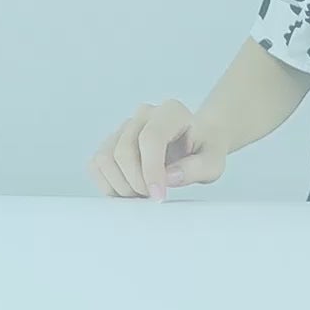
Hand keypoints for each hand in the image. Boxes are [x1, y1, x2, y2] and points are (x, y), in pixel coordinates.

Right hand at [88, 99, 226, 199]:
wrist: (194, 144)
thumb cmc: (203, 152)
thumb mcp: (213, 163)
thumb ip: (197, 168)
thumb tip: (168, 176)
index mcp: (171, 112)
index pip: (151, 138)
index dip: (151, 170)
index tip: (158, 196)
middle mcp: (144, 114)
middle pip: (124, 150)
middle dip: (136, 182)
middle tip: (153, 197)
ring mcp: (124, 126)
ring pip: (105, 158)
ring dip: (122, 186)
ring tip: (143, 194)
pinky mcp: (110, 142)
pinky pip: (96, 165)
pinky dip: (109, 185)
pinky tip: (130, 190)